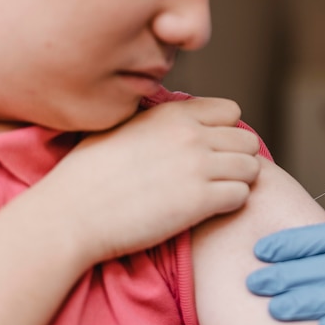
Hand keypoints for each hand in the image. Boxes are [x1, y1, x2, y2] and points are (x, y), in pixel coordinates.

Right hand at [24, 97, 260, 262]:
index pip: (230, 111)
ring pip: (252, 168)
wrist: (72, 213)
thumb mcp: (123, 126)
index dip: (224, 131)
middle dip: (238, 158)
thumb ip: (160, 121)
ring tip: (216, 192)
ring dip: (239, 182)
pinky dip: (232, 203)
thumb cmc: (90, 173)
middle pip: (247, 141)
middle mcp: (191, 135)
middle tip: (218, 175)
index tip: (210, 149)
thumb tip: (183, 121)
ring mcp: (198, 167)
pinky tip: (209, 208)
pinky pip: (242, 196)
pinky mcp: (201, 201)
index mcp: (174, 114)